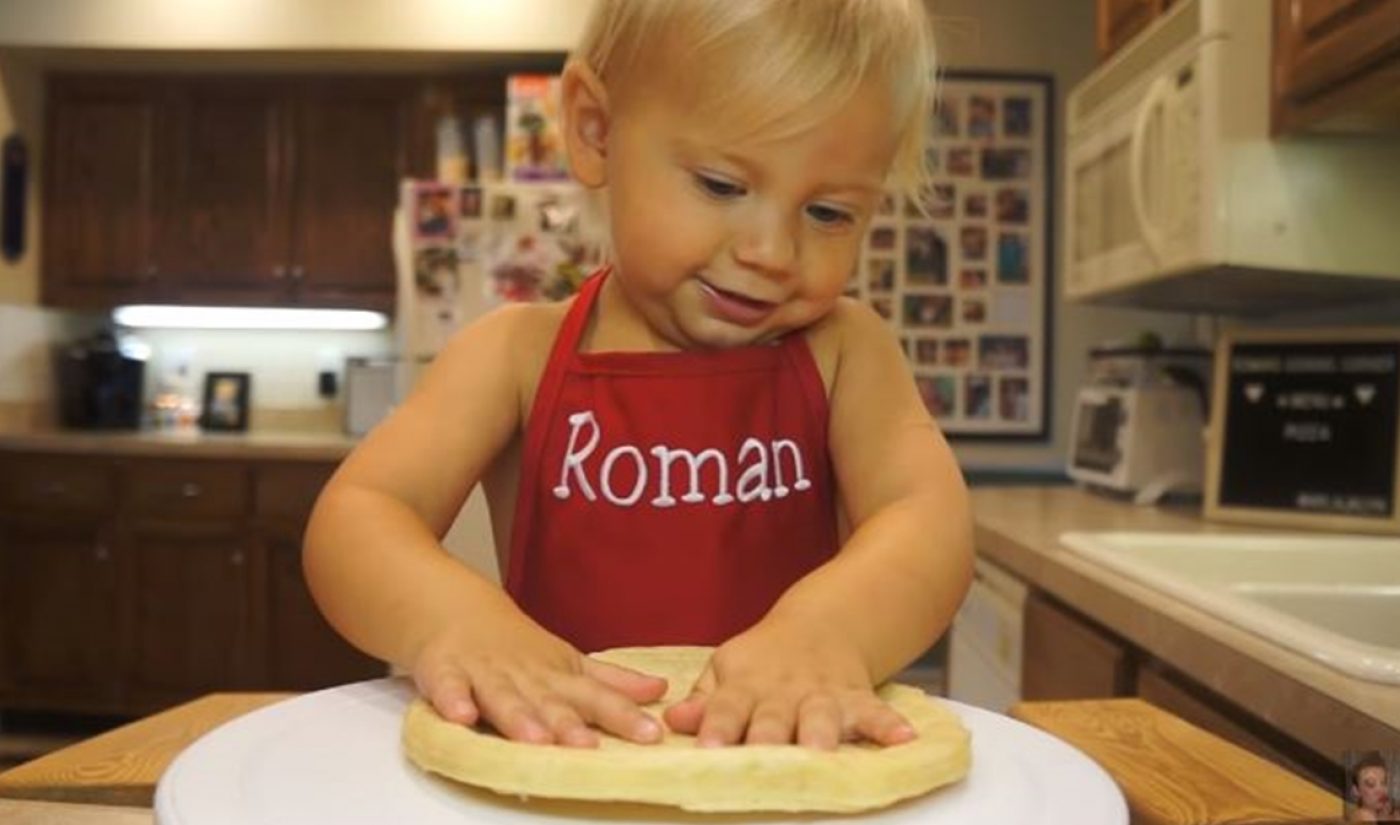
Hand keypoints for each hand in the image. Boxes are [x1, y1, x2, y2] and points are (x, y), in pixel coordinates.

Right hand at [411, 616, 666, 747]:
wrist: (455, 607)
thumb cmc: (518, 648)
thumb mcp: (568, 662)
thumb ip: (611, 682)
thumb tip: (661, 691)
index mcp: (558, 676)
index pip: (596, 697)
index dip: (623, 716)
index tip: (650, 735)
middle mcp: (525, 676)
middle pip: (549, 703)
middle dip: (569, 725)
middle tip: (589, 746)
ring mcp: (485, 673)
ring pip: (503, 698)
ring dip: (519, 718)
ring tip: (536, 739)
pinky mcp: (445, 672)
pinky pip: (447, 688)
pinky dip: (452, 700)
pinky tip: (461, 716)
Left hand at [662, 617, 916, 749]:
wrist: (822, 625)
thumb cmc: (764, 660)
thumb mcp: (727, 669)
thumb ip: (703, 699)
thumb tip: (673, 721)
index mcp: (745, 685)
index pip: (725, 707)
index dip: (715, 727)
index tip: (707, 749)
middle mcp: (782, 692)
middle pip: (772, 717)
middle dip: (768, 738)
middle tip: (763, 757)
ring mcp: (821, 694)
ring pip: (820, 715)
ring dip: (821, 732)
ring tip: (822, 750)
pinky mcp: (856, 697)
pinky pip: (875, 712)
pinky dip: (889, 725)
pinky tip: (905, 738)